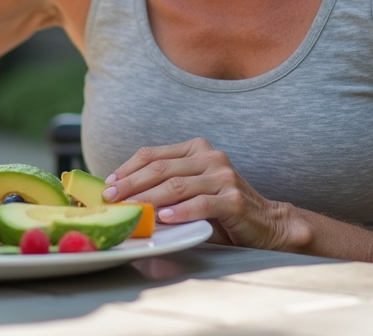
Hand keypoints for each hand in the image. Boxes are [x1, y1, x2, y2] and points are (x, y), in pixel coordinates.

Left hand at [102, 138, 309, 251]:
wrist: (265, 224)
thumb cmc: (220, 209)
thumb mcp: (190, 191)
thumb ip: (164, 187)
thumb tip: (122, 196)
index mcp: (196, 149)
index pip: (153, 154)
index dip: (127, 168)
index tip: (108, 183)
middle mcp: (210, 157)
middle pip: (161, 168)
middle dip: (131, 184)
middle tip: (111, 198)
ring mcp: (223, 177)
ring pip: (177, 185)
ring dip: (149, 198)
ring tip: (131, 209)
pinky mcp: (234, 199)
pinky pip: (201, 204)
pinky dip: (180, 212)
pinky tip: (164, 218)